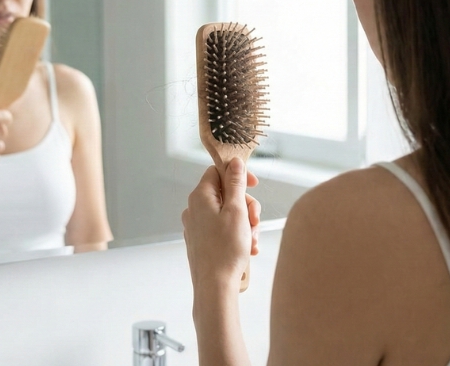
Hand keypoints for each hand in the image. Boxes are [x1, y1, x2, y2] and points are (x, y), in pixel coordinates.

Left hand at [182, 158, 261, 292]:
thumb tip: (235, 162)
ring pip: (227, 213)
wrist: (215, 287)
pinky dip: (237, 235)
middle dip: (246, 205)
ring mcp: (197, 227)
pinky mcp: (202, 242)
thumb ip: (235, 183)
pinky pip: (223, 230)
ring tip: (252, 240)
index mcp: (200, 197)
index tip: (254, 185)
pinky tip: (248, 249)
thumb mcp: (237, 210)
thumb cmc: (226, 250)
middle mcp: (194, 210)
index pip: (218, 171)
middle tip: (255, 220)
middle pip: (225, 194)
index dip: (238, 176)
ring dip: (245, 224)